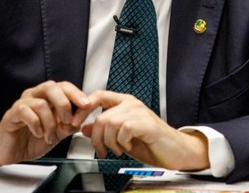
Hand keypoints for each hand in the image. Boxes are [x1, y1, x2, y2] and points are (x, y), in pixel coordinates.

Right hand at [0, 80, 93, 165]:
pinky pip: (26, 112)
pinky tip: (39, 134)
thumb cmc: (32, 139)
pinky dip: (36, 124)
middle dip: (64, 103)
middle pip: (51, 87)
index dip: (76, 94)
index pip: (64, 87)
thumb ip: (69, 125)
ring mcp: (22, 104)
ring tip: (50, 136)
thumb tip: (82, 118)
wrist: (10, 152)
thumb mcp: (57, 133)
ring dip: (50, 123)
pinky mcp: (11, 114)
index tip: (86, 105)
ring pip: (41, 103)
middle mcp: (35, 96)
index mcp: (47, 98)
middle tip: (68, 120)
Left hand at [82, 90, 208, 170]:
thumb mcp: (120, 138)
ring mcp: (140, 112)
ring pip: (110, 123)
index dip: (83, 108)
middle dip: (97, 139)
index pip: (98, 96)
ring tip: (117, 150)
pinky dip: (121, 143)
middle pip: (101, 117)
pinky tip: (127, 147)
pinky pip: (124, 129)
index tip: (75, 123)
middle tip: (102, 150)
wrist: (174, 151)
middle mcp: (132, 104)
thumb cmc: (150, 143)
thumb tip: (83, 128)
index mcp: (125, 103)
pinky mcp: (147, 123)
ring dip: (109, 143)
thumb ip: (103, 130)